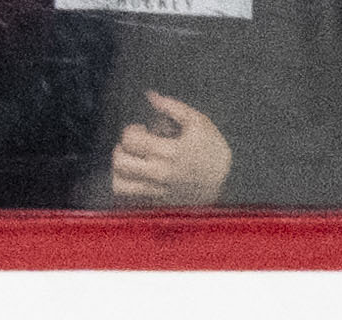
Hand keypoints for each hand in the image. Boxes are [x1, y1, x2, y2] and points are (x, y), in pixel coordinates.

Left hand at [108, 93, 230, 208]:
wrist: (223, 181)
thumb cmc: (211, 148)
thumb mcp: (198, 122)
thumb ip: (173, 107)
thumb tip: (151, 95)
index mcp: (170, 151)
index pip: (131, 140)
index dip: (132, 131)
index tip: (142, 129)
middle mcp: (159, 172)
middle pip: (120, 162)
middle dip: (121, 149)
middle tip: (133, 145)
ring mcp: (155, 189)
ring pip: (117, 182)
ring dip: (118, 169)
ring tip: (130, 160)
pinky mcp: (154, 201)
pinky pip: (126, 196)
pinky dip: (123, 183)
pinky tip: (132, 175)